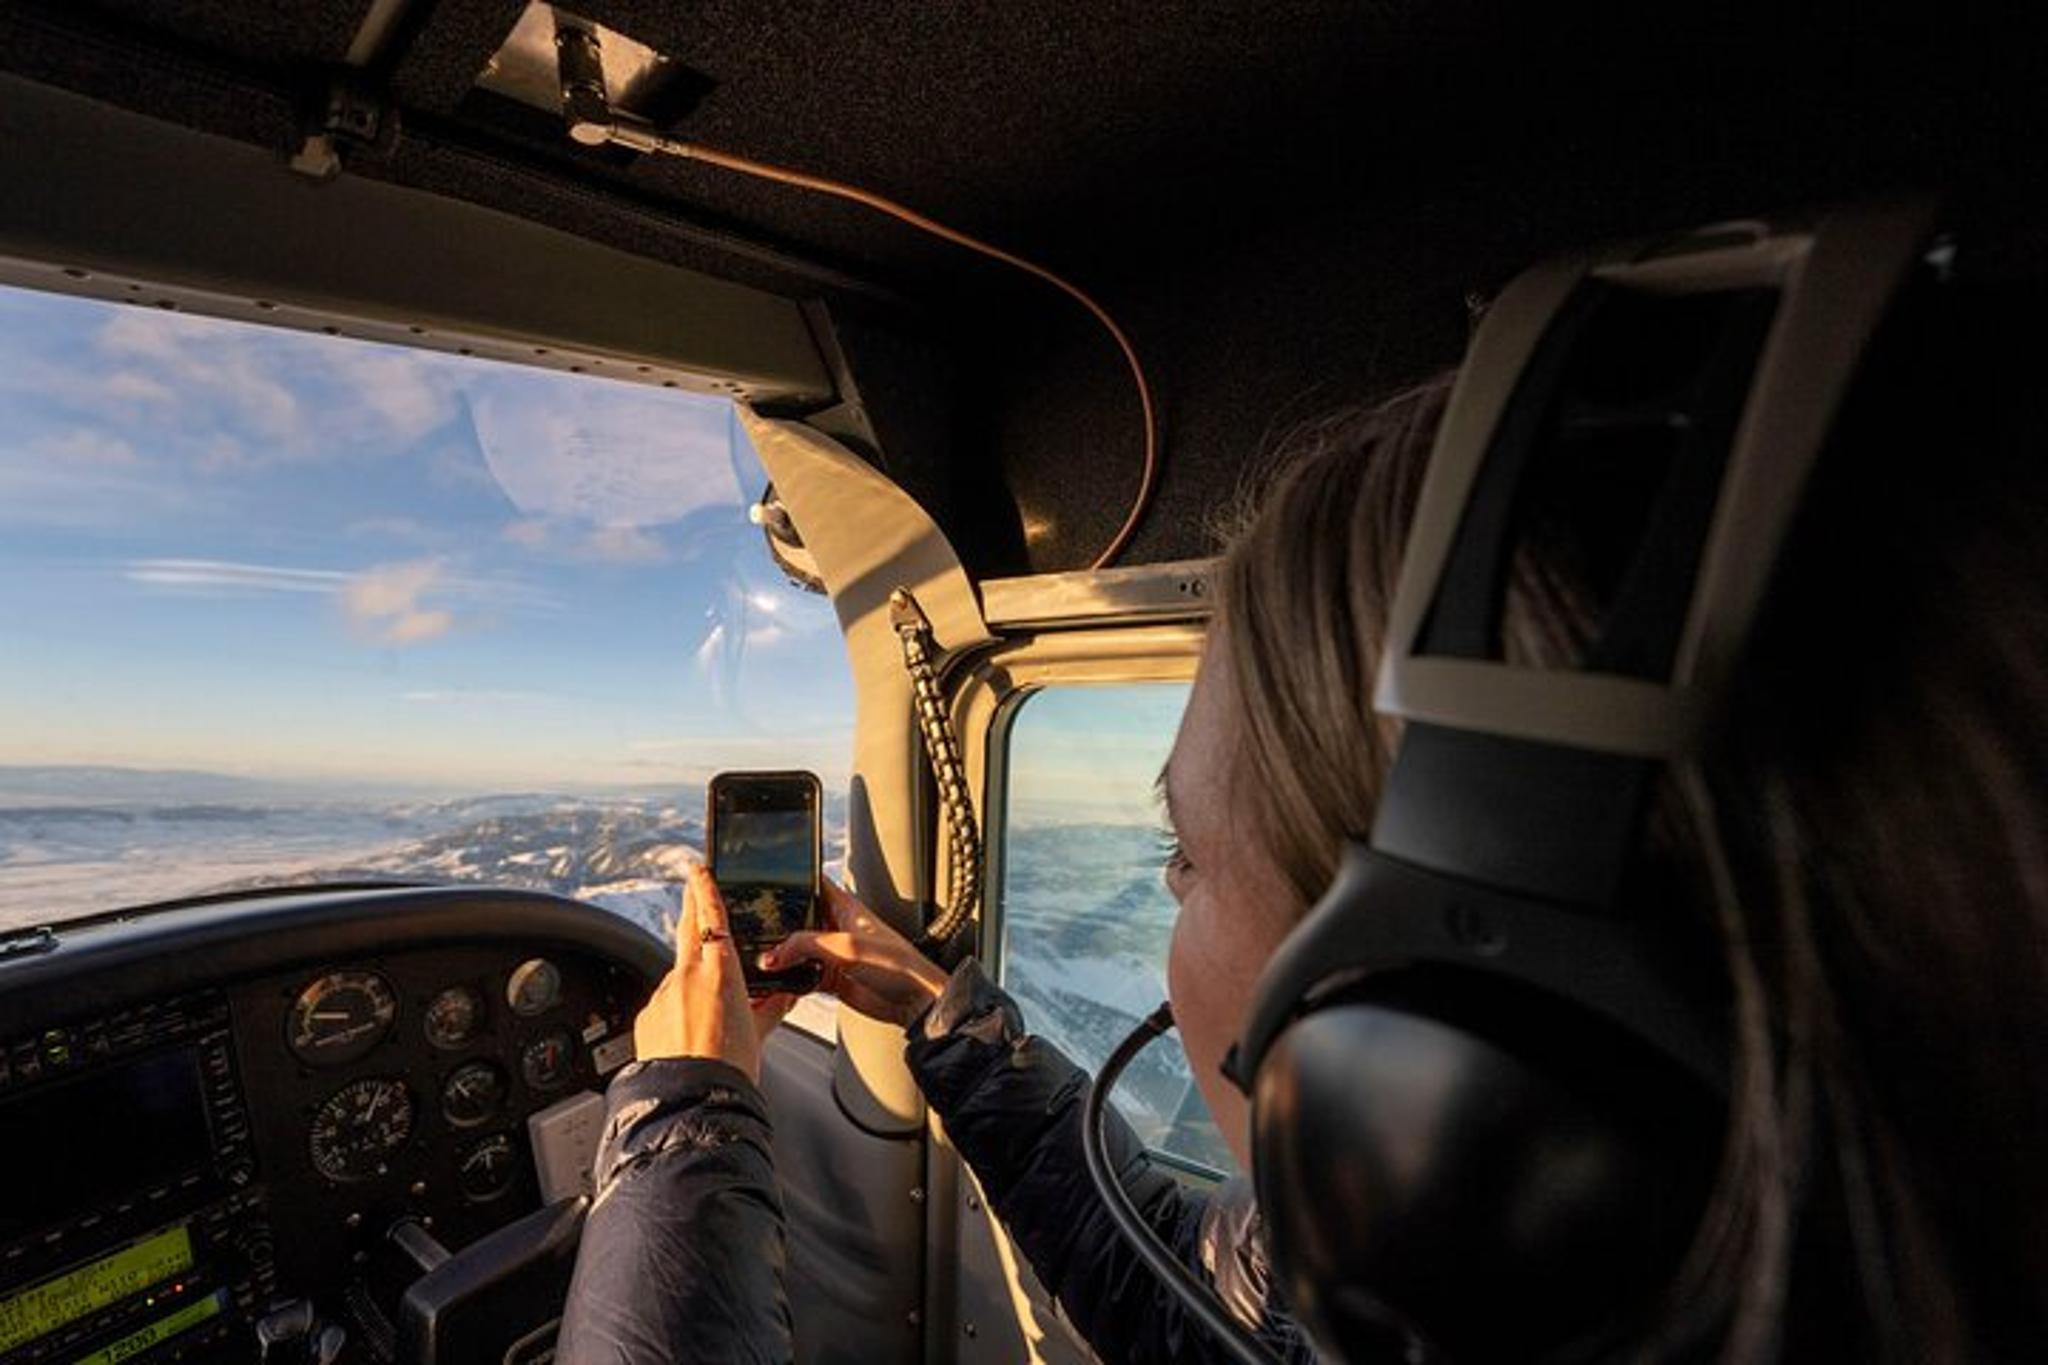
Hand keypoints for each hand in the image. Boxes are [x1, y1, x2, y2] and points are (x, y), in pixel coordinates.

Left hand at [634, 865, 793, 1083]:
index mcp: (719, 972)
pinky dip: (676, 1012)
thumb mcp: (758, 1033)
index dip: (706, 891)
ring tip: (706, 1010)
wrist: (693, 1100)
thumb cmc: (729, 1069)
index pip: (712, 919)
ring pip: (678, 976)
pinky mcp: (647, 1017)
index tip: (701, 871)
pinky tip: (688, 1034)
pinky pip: (664, 1005)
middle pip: (687, 930)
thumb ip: (771, 1008)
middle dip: (691, 906)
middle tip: (692, 886)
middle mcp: (687, 976)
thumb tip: (786, 996)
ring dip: (690, 982)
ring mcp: (663, 996)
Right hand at [759, 879, 949, 1028]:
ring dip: (781, 955)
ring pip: (796, 950)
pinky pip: (801, 976)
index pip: (812, 885)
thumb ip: (807, 945)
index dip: (791, 881)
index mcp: (845, 908)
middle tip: (754, 928)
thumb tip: (774, 954)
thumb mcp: (848, 946)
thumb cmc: (898, 965)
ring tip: (760, 957)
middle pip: (798, 919)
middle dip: (777, 924)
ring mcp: (832, 955)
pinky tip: (776, 980)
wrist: (914, 1002)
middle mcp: (836, 928)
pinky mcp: (830, 979)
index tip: (764, 882)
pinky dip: (788, 979)